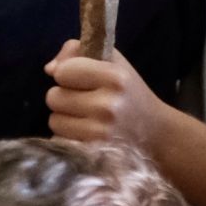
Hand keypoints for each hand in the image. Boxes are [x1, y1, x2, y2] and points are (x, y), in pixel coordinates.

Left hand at [46, 41, 165, 152]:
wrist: (156, 133)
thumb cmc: (129, 92)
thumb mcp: (113, 62)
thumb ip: (79, 51)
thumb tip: (49, 69)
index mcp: (115, 77)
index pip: (63, 71)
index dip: (68, 73)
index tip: (81, 78)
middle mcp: (107, 106)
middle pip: (53, 97)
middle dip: (64, 96)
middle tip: (84, 100)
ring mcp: (100, 133)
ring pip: (54, 121)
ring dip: (65, 118)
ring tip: (85, 117)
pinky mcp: (93, 153)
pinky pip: (60, 140)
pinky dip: (68, 136)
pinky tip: (86, 133)